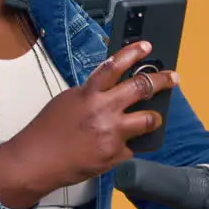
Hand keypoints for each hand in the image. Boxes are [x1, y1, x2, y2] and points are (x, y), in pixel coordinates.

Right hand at [0, 40, 177, 208]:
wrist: (36, 161)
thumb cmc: (47, 131)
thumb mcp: (67, 101)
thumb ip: (91, 93)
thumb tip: (111, 89)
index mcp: (89, 93)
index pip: (115, 65)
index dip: (133, 53)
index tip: (147, 47)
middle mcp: (103, 110)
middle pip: (142, 88)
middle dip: (162, 81)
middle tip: (172, 78)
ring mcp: (111, 134)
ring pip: (148, 120)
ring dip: (154, 118)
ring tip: (154, 118)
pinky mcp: (114, 155)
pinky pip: (132, 147)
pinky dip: (129, 145)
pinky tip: (119, 146)